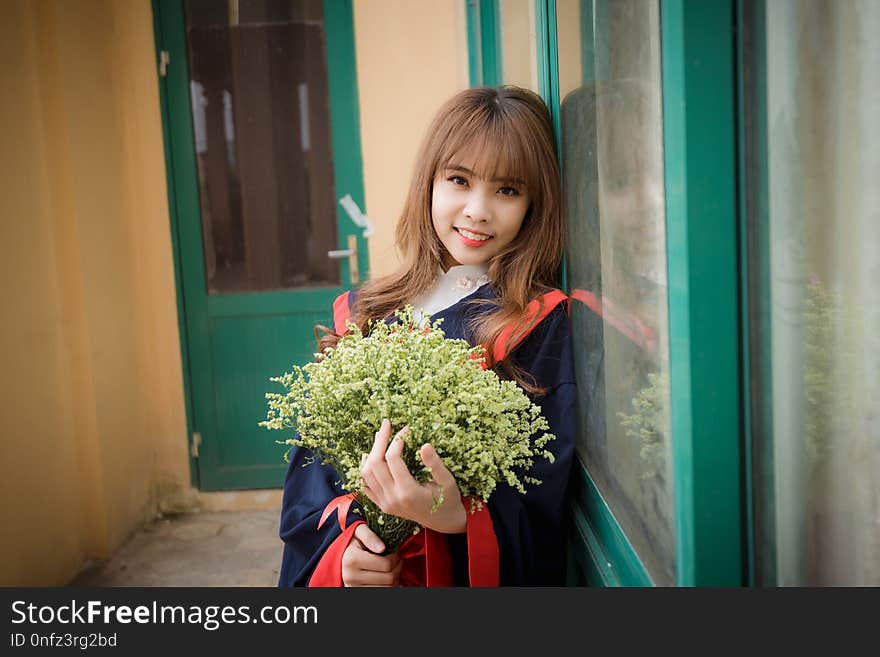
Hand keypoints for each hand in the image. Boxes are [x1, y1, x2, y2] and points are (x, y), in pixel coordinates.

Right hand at [341, 524, 402, 586]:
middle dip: (397, 567)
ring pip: (387, 587)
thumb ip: (370, 536)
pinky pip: (381, 592)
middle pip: (389, 578)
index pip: (386, 564)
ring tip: (391, 567)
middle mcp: (351, 576)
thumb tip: (382, 548)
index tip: (395, 552)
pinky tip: (386, 576)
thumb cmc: (354, 541)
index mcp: (352, 559)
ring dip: (395, 577)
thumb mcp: (360, 531)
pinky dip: (388, 585)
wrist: (341, 556)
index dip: (396, 557)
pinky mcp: (357, 593)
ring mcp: (354, 587)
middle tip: (397, 559)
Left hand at [360, 418, 466, 533]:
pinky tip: (369, 457)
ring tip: (380, 437)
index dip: (398, 439)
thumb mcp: (448, 482)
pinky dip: (364, 470)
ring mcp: (385, 504)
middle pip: (374, 463)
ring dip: (371, 453)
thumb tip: (424, 444)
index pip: (393, 458)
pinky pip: (365, 486)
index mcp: (408, 492)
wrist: (444, 522)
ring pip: (366, 474)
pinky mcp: (382, 506)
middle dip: (380, 440)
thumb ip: (435, 464)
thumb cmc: (448, 500)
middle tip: (387, 424)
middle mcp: (392, 499)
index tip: (407, 429)